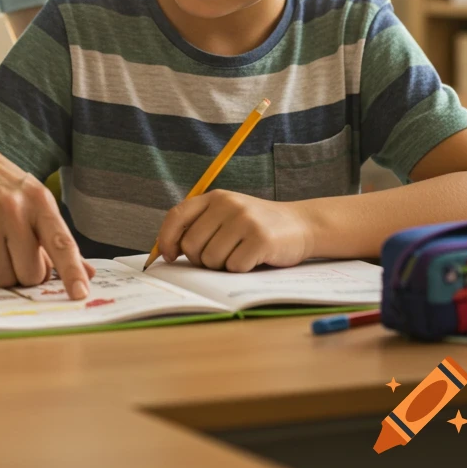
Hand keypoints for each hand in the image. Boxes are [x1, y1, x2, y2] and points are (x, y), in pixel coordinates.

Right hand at [0, 138, 94, 297]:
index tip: (80, 294)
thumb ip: (59, 240)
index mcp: (39, 201)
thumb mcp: (38, 203)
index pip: (60, 243)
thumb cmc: (8, 189)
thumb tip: (88, 274)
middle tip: (16, 256)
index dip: (71, 271)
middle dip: (24, 275)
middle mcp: (11, 208)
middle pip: (27, 274)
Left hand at [154, 189, 313, 271]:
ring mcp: (244, 220)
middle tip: (220, 258)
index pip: (177, 215)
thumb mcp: (228, 215)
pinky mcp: (260, 239)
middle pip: (192, 245)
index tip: (169, 256)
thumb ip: (201, 225)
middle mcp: (228, 204)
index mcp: (215, 197)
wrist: (300, 224)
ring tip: (239, 255)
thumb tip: (168, 251)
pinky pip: (234, 267)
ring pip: (211, 259)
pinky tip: (254, 259)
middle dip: (201, 260)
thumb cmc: (256, 226)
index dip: (167, 238)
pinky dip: (241, 270)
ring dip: (222, 267)